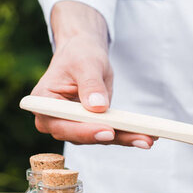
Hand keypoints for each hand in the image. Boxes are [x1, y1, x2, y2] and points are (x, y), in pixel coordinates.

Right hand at [31, 1, 154, 147]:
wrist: (84, 54)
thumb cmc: (80, 55)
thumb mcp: (86, 64)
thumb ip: (90, 85)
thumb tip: (98, 106)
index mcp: (43, 104)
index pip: (63, 124)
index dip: (85, 131)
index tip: (108, 131)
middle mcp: (54, 120)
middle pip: (83, 136)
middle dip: (113, 137)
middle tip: (141, 139)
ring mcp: (73, 126)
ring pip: (100, 138)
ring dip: (125, 138)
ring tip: (149, 139)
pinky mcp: (91, 126)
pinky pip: (109, 133)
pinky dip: (128, 134)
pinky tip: (147, 136)